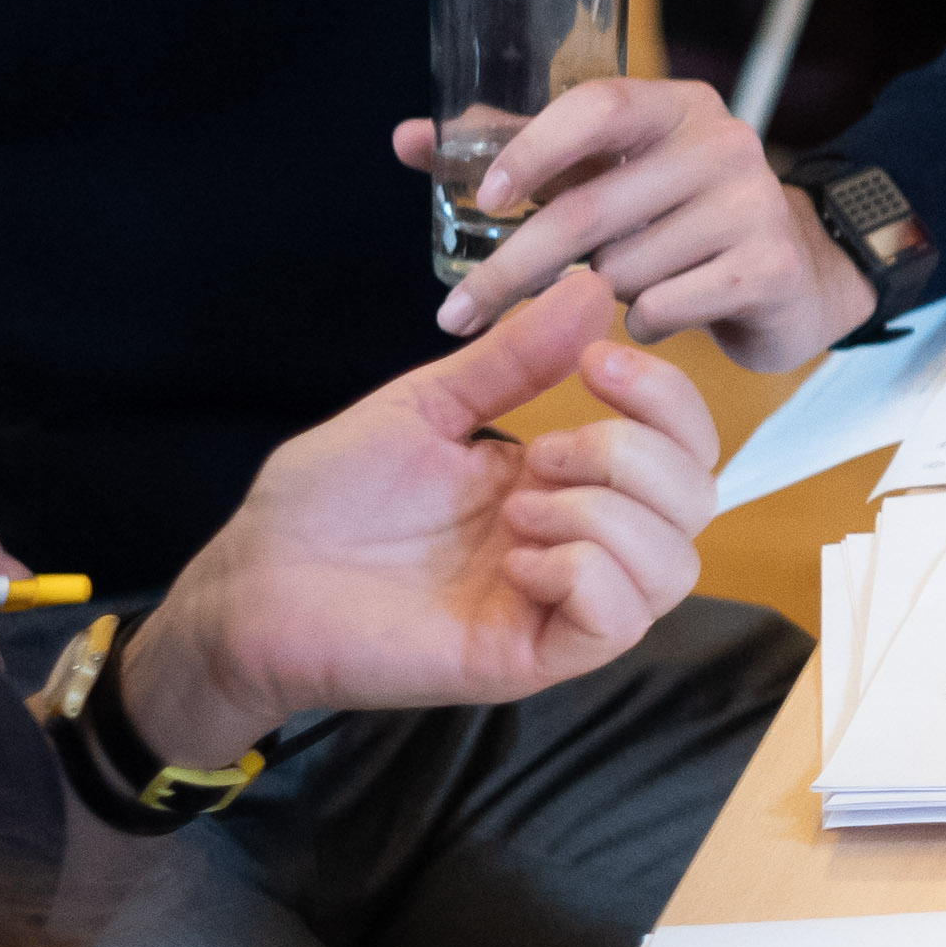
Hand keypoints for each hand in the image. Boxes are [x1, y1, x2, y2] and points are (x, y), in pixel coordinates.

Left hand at [125, 274, 716, 751]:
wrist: (251, 579)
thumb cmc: (323, 499)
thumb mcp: (424, 407)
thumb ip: (512, 359)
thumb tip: (592, 287)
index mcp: (562, 482)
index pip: (681, 448)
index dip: (667, 397)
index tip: (597, 361)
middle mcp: (576, 545)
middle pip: (694, 504)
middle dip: (633, 453)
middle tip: (543, 449)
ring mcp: (556, 605)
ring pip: (671, 568)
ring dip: (608, 515)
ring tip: (522, 508)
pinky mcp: (526, 658)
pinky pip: (614, 624)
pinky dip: (584, 574)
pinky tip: (516, 562)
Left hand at [402, 74, 874, 367]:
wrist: (793, 273)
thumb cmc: (677, 218)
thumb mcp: (606, 174)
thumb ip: (514, 154)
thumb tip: (410, 139)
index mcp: (676, 106)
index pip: (599, 104)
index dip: (535, 146)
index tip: (485, 197)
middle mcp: (723, 142)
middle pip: (591, 208)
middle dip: (513, 269)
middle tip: (455, 316)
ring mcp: (754, 203)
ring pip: (621, 269)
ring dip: (596, 296)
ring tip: (621, 288)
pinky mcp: (770, 267)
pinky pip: (664, 308)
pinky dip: (643, 324)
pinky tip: (660, 314)